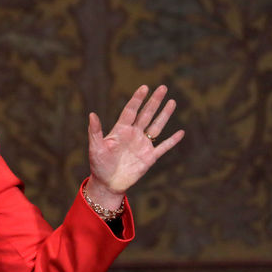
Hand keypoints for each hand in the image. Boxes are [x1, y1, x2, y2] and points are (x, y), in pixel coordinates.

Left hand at [86, 85, 184, 206]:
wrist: (107, 183)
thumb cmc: (98, 164)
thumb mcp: (95, 147)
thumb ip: (95, 131)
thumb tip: (91, 114)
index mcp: (120, 130)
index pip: (131, 111)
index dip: (137, 99)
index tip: (144, 87)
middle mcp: (133, 134)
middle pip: (146, 114)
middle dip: (154, 101)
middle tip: (163, 87)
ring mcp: (142, 145)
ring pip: (156, 126)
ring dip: (164, 115)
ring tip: (172, 101)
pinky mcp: (149, 157)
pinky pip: (163, 147)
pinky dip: (172, 140)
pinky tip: (181, 132)